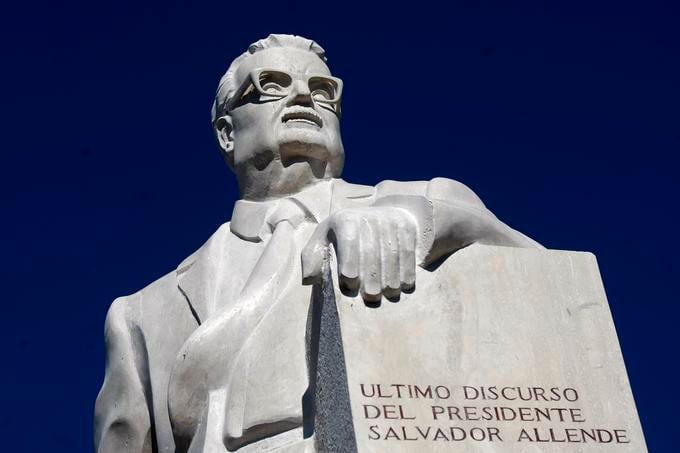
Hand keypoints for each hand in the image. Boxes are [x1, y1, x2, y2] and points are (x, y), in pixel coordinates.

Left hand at [302, 207, 417, 301]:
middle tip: (371, 297)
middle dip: (372, 276)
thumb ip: (311, 259)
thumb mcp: (323, 241)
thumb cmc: (343, 235)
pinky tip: (405, 285)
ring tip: (389, 294)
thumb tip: (308, 280)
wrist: (376, 214)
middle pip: (372, 251)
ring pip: (392, 252)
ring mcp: (389, 220)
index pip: (348, 243)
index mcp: (344, 220)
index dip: (349, 265)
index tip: (349, 286)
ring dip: (392, 276)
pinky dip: (407, 269)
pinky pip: (407, 250)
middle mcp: (367, 216)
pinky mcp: (405, 225)